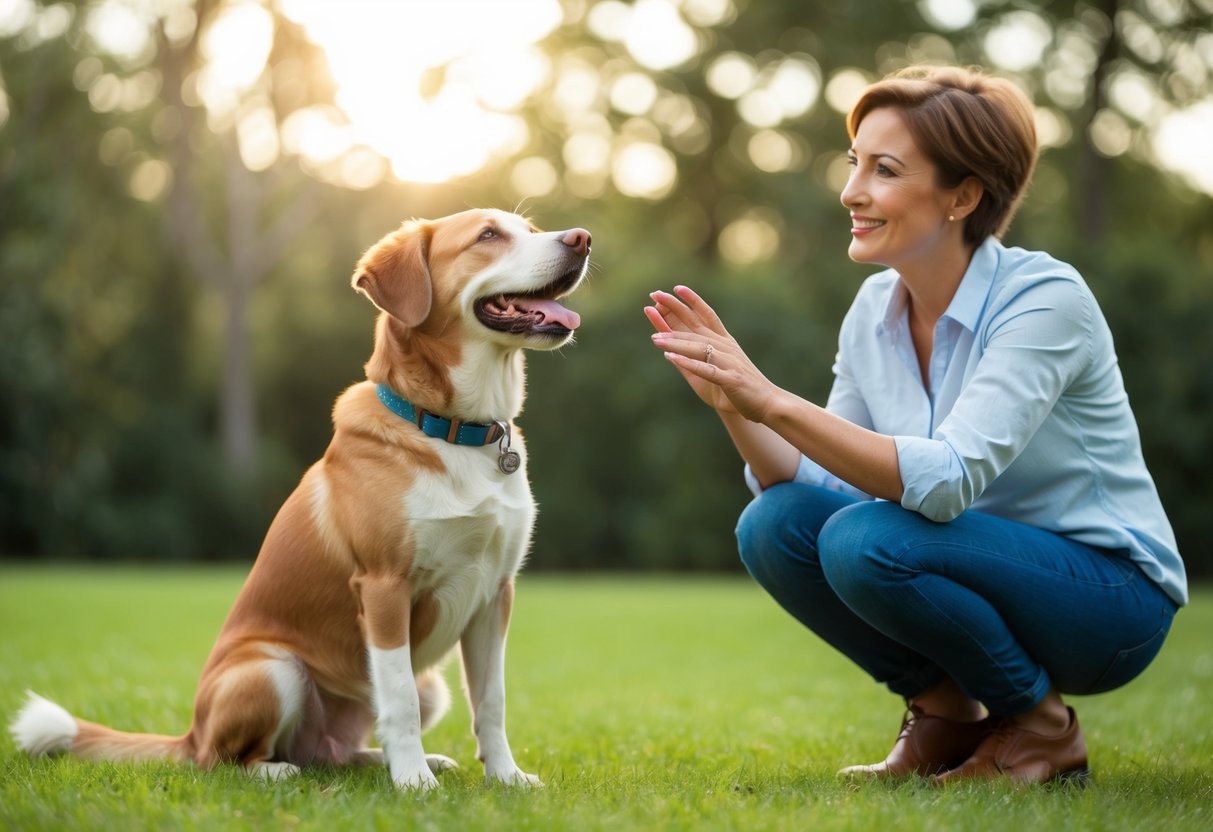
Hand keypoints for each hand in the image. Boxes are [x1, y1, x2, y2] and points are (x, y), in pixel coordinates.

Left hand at [645, 286, 779, 422]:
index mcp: (724, 342)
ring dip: (675, 342)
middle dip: (674, 311)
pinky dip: (689, 364)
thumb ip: (691, 360)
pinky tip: (671, 358)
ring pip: (698, 347)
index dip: (692, 300)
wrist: (766, 403)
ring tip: (655, 339)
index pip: (706, 315)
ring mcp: (729, 361)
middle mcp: (726, 347)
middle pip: (696, 327)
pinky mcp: (730, 379)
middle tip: (653, 300)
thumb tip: (670, 351)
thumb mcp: (713, 369)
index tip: (675, 288)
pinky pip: (706, 369)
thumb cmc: (736, 387)